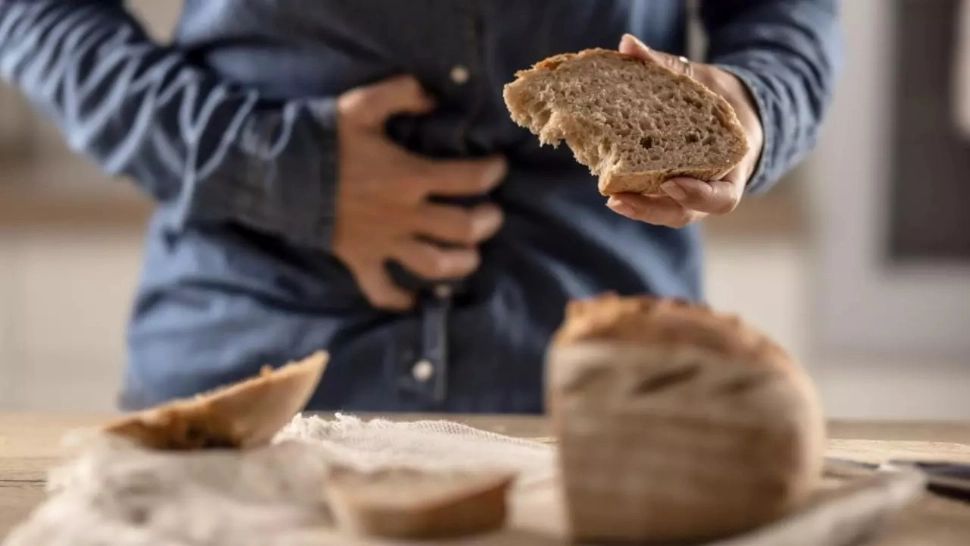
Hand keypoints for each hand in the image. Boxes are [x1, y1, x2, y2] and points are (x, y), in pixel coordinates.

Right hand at [334, 75, 506, 310]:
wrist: (275, 174)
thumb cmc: (321, 137)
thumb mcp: (361, 104)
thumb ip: (402, 94)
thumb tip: (433, 98)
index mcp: (409, 176)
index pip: (469, 179)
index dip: (492, 172)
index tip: (497, 167)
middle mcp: (403, 214)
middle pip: (462, 229)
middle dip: (486, 222)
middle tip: (490, 214)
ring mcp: (383, 242)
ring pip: (434, 265)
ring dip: (460, 263)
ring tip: (469, 255)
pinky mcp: (360, 260)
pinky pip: (382, 291)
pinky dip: (400, 299)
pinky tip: (415, 299)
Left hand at [606, 34, 764, 227]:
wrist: (729, 111)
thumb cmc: (719, 98)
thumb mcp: (702, 81)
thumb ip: (667, 66)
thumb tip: (628, 45)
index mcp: (733, 167)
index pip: (722, 198)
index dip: (698, 195)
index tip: (670, 182)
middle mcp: (711, 187)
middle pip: (684, 212)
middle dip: (651, 210)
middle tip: (618, 199)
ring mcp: (689, 193)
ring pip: (666, 211)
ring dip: (639, 208)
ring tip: (611, 198)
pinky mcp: (669, 189)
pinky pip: (654, 198)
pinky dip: (634, 193)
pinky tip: (608, 183)